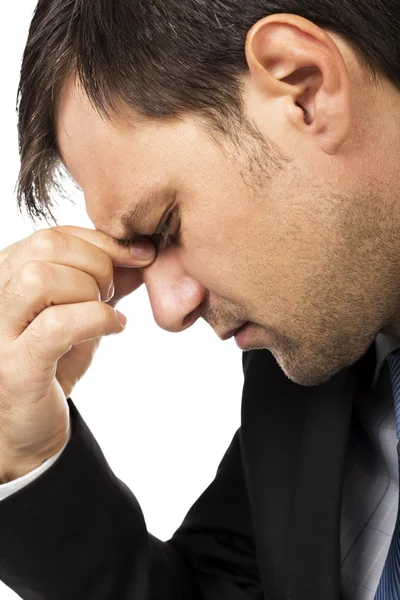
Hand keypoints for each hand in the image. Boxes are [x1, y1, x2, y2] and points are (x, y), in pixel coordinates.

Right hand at [0, 225, 155, 480]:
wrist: (26, 427)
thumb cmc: (52, 365)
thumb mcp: (81, 313)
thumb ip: (104, 281)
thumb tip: (141, 251)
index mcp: (3, 277)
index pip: (51, 234)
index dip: (101, 240)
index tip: (138, 255)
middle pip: (46, 246)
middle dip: (97, 263)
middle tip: (113, 292)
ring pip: (41, 279)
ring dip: (90, 291)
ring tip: (106, 311)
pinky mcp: (12, 367)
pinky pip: (57, 325)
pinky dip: (96, 319)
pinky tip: (114, 327)